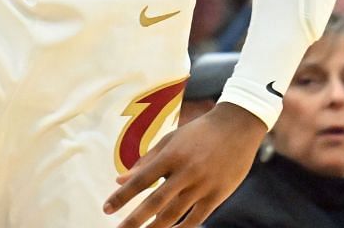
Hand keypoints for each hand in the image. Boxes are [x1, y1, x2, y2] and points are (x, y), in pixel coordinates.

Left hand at [105, 101, 264, 227]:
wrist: (238, 125)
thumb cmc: (199, 132)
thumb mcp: (171, 139)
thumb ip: (146, 161)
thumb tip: (119, 180)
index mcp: (172, 154)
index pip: (141, 180)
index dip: (122, 196)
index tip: (106, 209)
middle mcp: (186, 171)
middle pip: (155, 202)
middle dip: (134, 220)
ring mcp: (203, 184)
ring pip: (174, 214)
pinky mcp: (217, 194)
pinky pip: (196, 218)